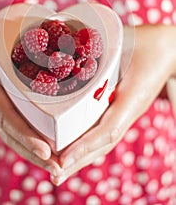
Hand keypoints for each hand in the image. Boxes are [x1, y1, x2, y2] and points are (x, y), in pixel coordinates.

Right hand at [0, 15, 60, 175]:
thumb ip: (23, 20)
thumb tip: (54, 18)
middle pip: (10, 134)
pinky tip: (44, 150)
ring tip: (57, 168)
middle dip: (33, 154)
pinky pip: (12, 125)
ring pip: (11, 135)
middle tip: (59, 170)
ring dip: (31, 153)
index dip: (24, 134)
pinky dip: (27, 140)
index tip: (45, 151)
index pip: (5, 114)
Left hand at [50, 25, 175, 184]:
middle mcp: (129, 110)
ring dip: (83, 156)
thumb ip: (99, 49)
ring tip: (58, 169)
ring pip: (104, 140)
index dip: (85, 146)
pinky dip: (88, 142)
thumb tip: (65, 48)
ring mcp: (127, 111)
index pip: (107, 129)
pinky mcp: (123, 108)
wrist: (166, 49)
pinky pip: (105, 129)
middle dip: (79, 160)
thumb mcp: (123, 44)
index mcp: (132, 98)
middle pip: (104, 143)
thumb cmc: (146, 44)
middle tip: (54, 175)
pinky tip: (73, 147)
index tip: (63, 159)